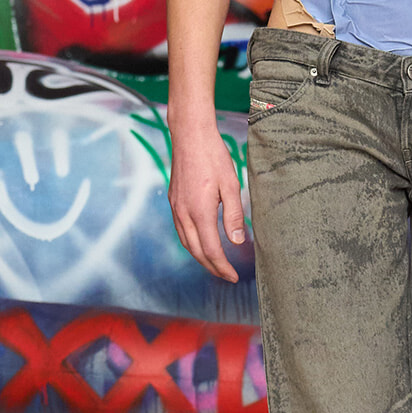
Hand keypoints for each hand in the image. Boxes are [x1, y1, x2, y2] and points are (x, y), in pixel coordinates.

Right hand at [168, 120, 246, 281]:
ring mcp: (176, 207)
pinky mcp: (173, 200)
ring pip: (186, 242)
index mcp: (200, 212)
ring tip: (215, 264)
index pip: (211, 250)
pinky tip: (200, 242)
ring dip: (200, 257)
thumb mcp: (231, 185)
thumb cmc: (214, 157)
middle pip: (196, 251)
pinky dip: (191, 242)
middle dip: (211, 267)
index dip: (222, 267)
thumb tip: (237, 241)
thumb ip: (234, 215)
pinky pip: (180, 230)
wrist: (190, 135)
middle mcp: (184, 213)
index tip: (233, 277)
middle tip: (226, 276)